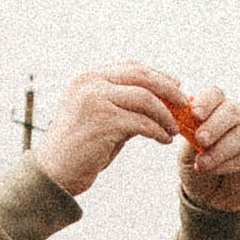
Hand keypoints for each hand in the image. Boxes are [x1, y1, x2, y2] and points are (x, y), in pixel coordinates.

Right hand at [32, 65, 187, 196]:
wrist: (54, 172)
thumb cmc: (80, 148)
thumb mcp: (102, 118)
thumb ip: (125, 106)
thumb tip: (161, 102)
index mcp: (88, 78)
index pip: (132, 67)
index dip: (159, 75)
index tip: (177, 86)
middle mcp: (90, 83)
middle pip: (142, 76)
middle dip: (169, 89)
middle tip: (185, 104)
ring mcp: (95, 100)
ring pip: (145, 98)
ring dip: (166, 115)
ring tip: (174, 129)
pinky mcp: (103, 121)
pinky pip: (142, 122)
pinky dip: (158, 131)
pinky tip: (164, 140)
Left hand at [177, 85, 239, 213]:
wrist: (207, 192)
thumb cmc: (195, 161)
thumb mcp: (184, 145)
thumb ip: (186, 130)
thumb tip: (177, 114)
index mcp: (216, 107)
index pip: (215, 94)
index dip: (206, 102)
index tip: (195, 114)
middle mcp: (238, 116)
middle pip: (233, 111)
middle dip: (215, 125)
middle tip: (200, 139)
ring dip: (220, 150)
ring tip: (202, 164)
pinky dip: (227, 165)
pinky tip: (212, 170)